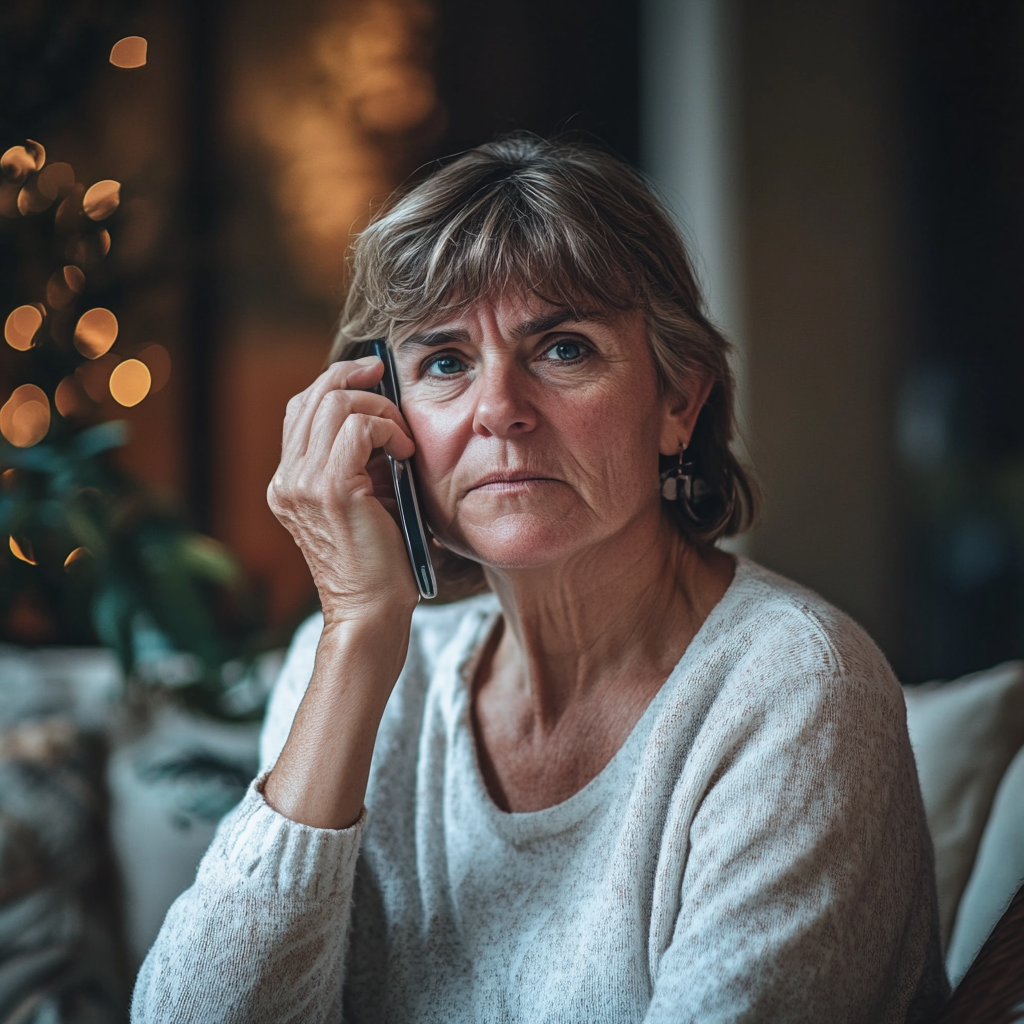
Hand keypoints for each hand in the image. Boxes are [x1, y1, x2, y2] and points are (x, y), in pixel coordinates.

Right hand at [268, 356, 418, 625]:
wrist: (371, 614)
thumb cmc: (379, 563)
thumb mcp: (365, 501)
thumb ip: (363, 462)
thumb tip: (386, 418)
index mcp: (289, 482)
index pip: (302, 409)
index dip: (337, 383)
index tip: (375, 377)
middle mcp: (287, 480)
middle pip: (314, 396)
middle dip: (358, 379)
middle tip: (390, 382)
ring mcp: (303, 484)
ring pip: (335, 403)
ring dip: (379, 408)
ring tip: (403, 438)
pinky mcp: (331, 490)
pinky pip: (359, 428)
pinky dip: (388, 429)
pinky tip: (405, 454)